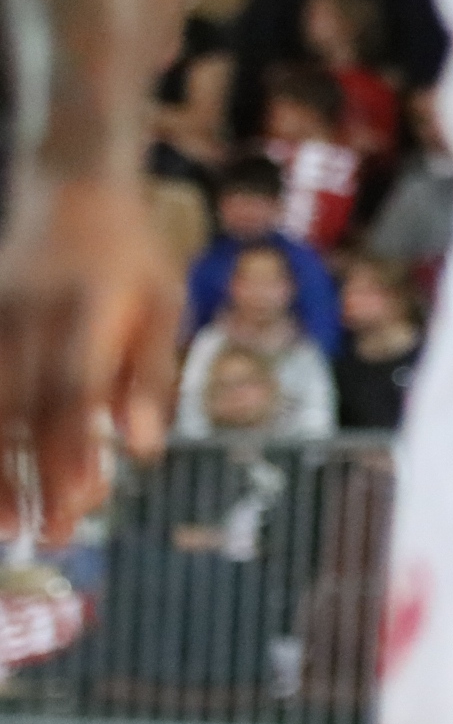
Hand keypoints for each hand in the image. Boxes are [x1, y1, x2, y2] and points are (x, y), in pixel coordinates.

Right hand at [0, 174, 181, 544]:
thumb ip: (151, 374)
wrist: (70, 185)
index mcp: (88, 311)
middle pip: (24, 408)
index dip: (73, 448)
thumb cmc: (131, 255)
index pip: (74, 390)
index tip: (83, 502)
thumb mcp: (164, 301)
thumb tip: (144, 449)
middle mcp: (29, 318)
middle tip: (50, 537)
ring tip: (3, 527)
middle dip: (33, 476)